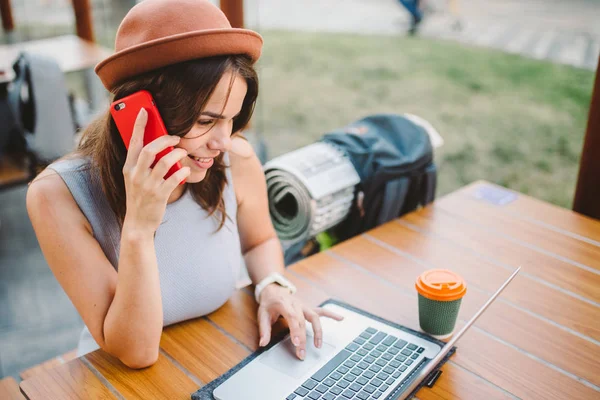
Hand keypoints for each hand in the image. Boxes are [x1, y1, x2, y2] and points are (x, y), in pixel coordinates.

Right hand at [122, 108, 190, 233]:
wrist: (138, 224)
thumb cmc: (139, 198)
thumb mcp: (135, 179)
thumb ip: (142, 163)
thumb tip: (159, 145)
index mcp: (128, 168)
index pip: (133, 142)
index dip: (139, 125)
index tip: (145, 111)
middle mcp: (135, 175)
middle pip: (149, 149)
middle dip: (165, 139)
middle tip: (176, 137)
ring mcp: (147, 185)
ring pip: (164, 162)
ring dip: (176, 154)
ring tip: (183, 152)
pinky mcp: (159, 196)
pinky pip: (174, 179)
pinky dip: (182, 172)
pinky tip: (186, 170)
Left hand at [257, 284, 343, 359]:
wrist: (274, 289)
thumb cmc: (268, 303)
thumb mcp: (262, 314)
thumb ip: (264, 329)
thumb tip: (263, 343)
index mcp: (284, 304)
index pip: (292, 318)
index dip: (296, 331)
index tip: (297, 343)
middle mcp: (296, 304)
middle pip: (302, 322)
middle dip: (304, 338)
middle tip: (302, 353)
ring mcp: (304, 305)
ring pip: (314, 317)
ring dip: (318, 331)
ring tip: (318, 345)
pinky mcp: (308, 308)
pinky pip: (321, 311)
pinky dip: (332, 314)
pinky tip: (341, 318)